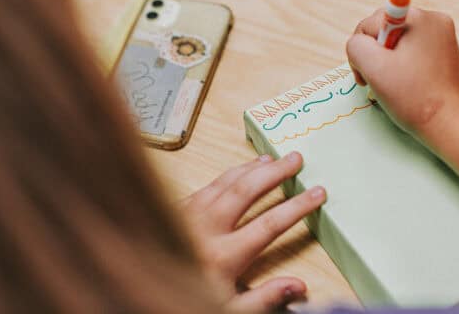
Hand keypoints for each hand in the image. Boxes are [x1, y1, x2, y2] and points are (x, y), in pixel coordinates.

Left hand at [179, 152, 325, 311]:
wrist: (141, 284)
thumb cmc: (185, 298)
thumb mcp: (228, 311)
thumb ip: (264, 299)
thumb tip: (300, 286)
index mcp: (223, 256)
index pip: (270, 224)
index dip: (297, 207)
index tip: (317, 193)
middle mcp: (206, 228)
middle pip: (247, 191)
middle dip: (275, 173)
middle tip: (296, 159)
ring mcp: (189, 213)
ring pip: (226, 181)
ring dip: (252, 168)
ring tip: (274, 159)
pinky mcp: (177, 207)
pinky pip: (208, 183)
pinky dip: (229, 173)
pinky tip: (241, 170)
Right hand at [346, 8, 458, 139]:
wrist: (452, 125)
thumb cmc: (414, 98)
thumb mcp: (373, 68)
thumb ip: (356, 45)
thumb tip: (361, 42)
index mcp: (419, 18)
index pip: (370, 24)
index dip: (363, 51)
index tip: (371, 75)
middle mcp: (435, 21)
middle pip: (384, 31)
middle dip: (377, 55)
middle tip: (384, 82)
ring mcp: (443, 38)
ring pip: (397, 43)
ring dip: (389, 63)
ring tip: (398, 87)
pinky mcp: (446, 55)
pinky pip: (412, 53)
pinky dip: (404, 69)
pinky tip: (409, 86)